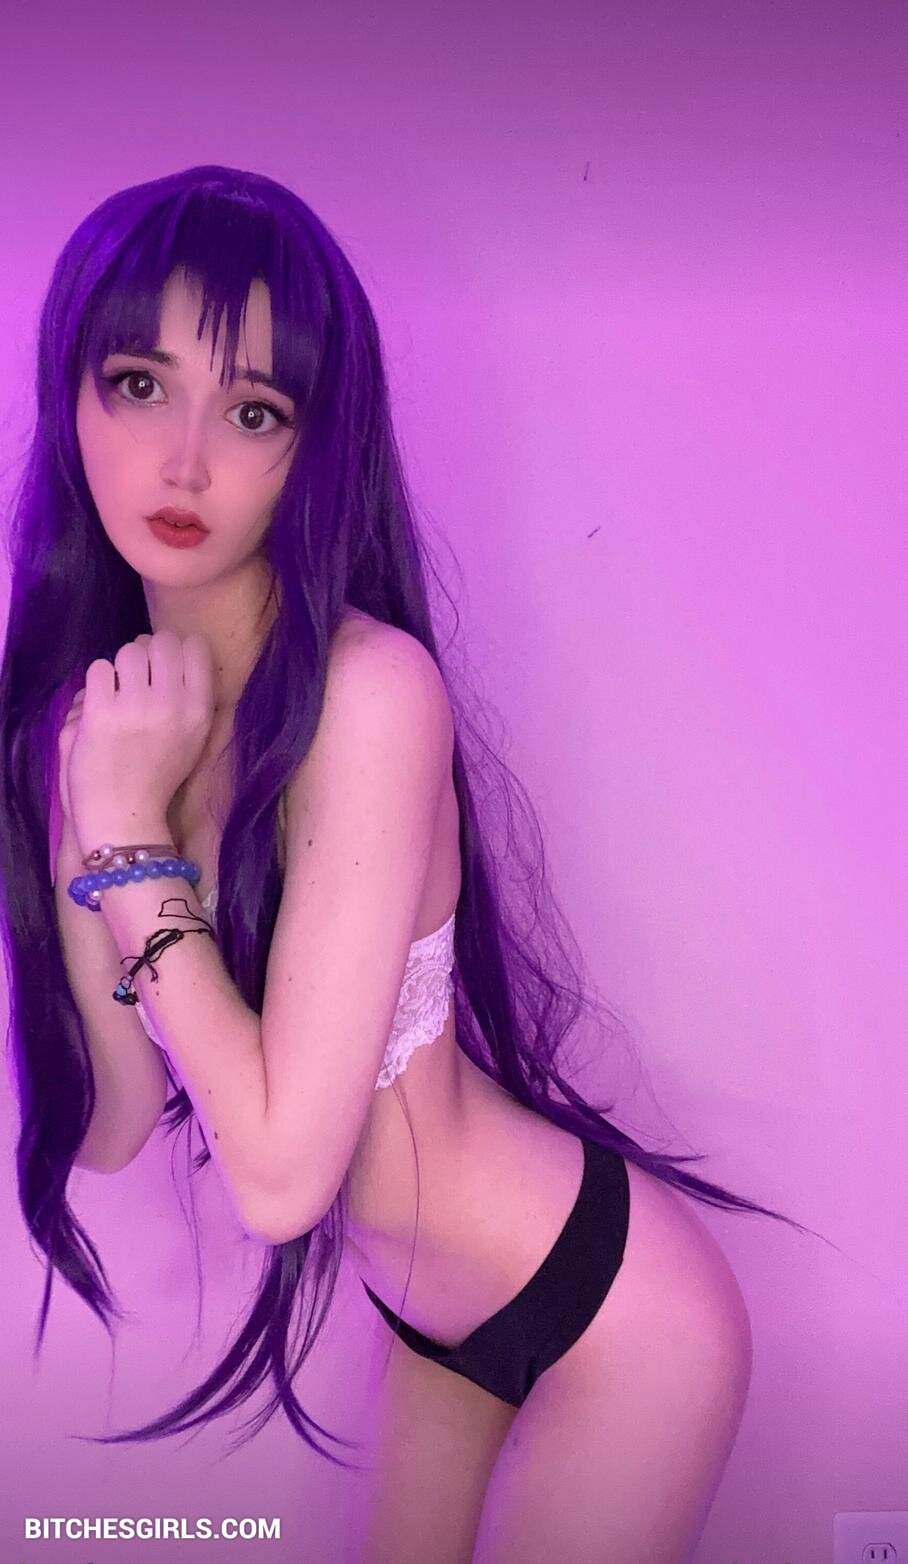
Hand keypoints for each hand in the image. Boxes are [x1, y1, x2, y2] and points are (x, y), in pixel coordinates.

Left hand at [64, 630, 215, 849]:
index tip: (164, 668)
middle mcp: (173, 702)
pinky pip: (100, 669)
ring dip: (121, 668)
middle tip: (138, 679)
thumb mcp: (194, 738)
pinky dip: (98, 682)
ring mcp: (136, 706)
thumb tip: (169, 651)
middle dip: (147, 653)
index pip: (194, 646)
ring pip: (129, 651)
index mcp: (200, 710)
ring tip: (118, 693)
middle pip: (161, 641)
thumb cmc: (158, 779)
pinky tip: (100, 704)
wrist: (125, 816)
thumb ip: (191, 695)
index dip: (176, 650)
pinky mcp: (102, 712)